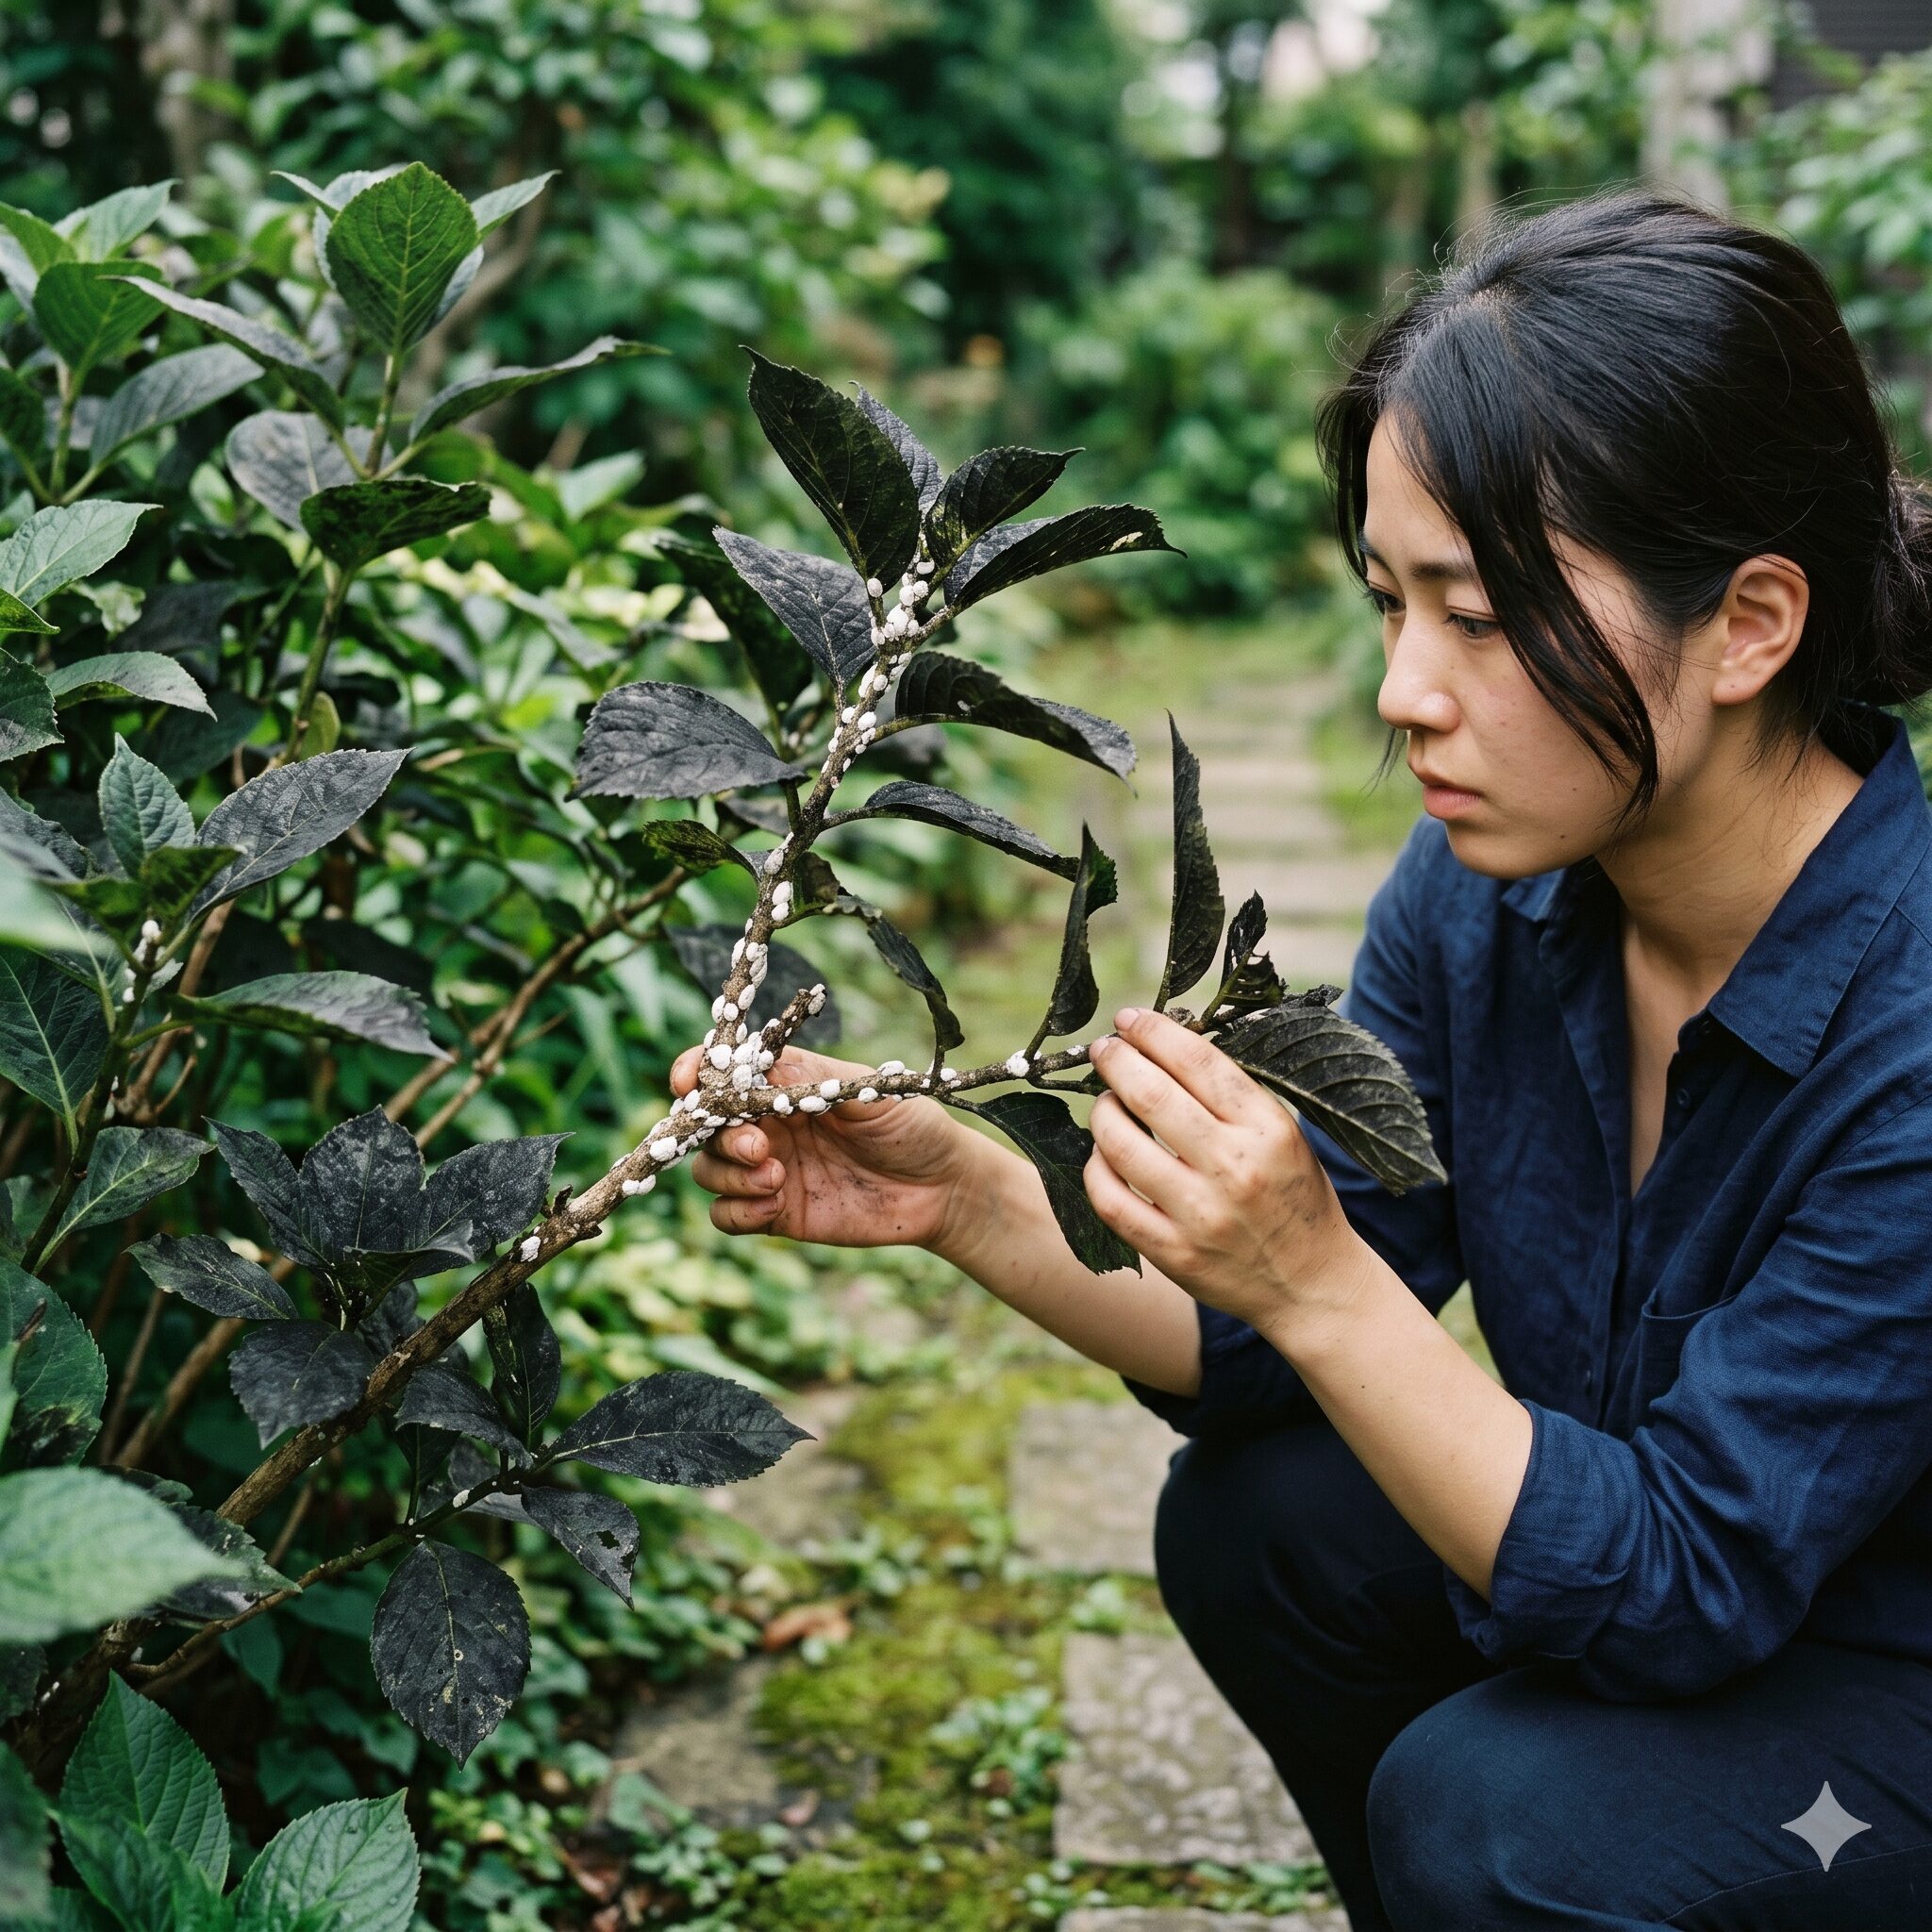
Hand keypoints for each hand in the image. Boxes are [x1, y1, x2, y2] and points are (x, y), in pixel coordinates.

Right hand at [672, 1044, 976, 1249]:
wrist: (942, 1186)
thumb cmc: (910, 1126)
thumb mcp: (864, 1091)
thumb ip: (809, 1079)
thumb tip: (754, 1063)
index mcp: (783, 1087)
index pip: (722, 1076)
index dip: (695, 1075)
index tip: (687, 1083)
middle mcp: (768, 1126)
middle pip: (705, 1128)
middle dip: (718, 1136)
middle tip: (761, 1148)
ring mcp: (768, 1171)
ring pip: (709, 1171)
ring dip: (728, 1175)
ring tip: (775, 1178)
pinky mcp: (777, 1213)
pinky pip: (727, 1216)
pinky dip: (737, 1211)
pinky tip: (771, 1206)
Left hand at [1083, 1007, 1373, 1345]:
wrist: (1312, 1285)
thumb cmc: (1293, 1196)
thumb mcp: (1284, 1134)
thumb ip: (1233, 1096)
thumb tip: (1165, 1045)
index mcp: (1268, 1129)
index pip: (1196, 1062)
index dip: (1153, 1031)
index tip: (1129, 1019)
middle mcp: (1234, 1168)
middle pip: (1151, 1095)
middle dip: (1116, 1061)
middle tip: (1104, 1050)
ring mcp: (1201, 1214)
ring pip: (1120, 1145)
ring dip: (1102, 1112)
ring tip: (1106, 1103)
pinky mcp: (1175, 1254)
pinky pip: (1111, 1201)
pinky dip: (1096, 1169)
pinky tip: (1103, 1155)